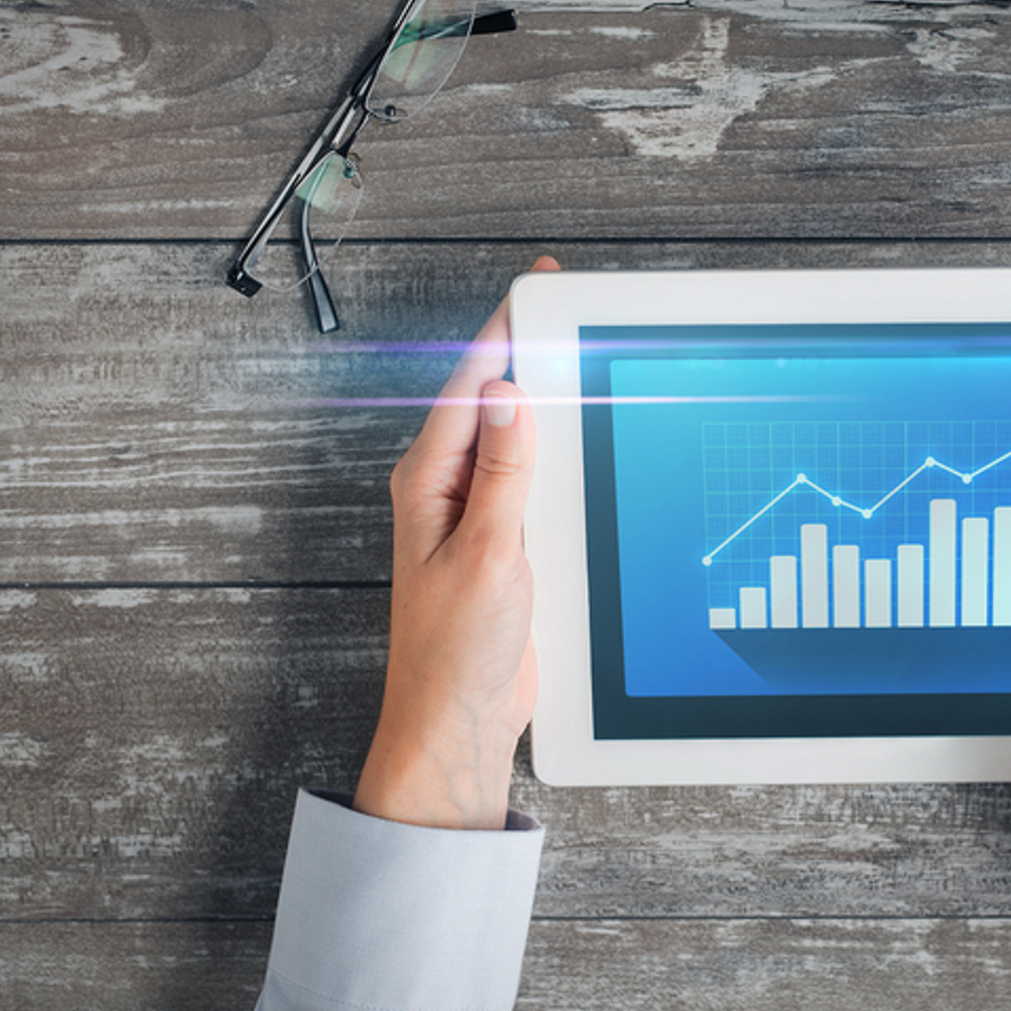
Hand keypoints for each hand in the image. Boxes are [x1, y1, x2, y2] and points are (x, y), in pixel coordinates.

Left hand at [353, 257, 560, 829]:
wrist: (458, 721)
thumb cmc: (454, 652)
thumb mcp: (489, 554)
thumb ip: (503, 474)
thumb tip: (510, 396)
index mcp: (428, 482)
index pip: (470, 385)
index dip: (507, 332)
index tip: (539, 289)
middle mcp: (446, 489)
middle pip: (492, 400)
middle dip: (530, 351)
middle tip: (571, 308)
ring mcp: (474, 513)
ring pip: (513, 436)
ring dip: (545, 399)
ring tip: (581, 355)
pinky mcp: (500, 540)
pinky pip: (529, 476)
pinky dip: (555, 448)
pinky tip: (581, 438)